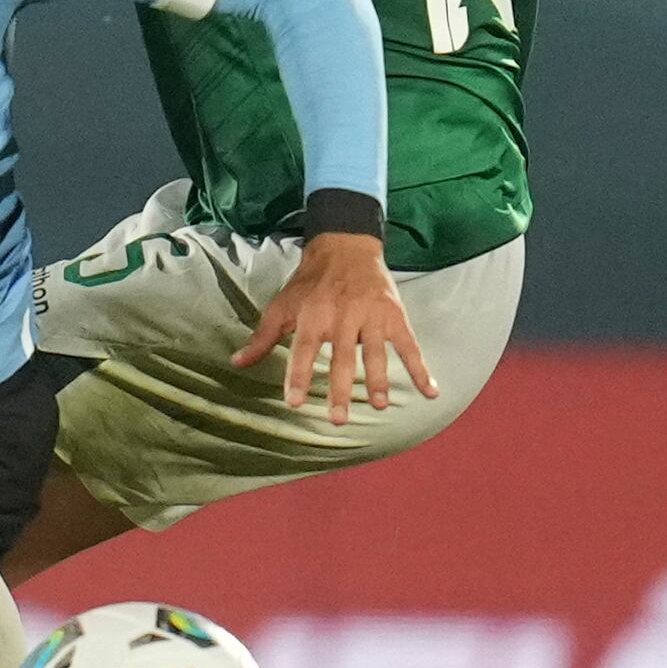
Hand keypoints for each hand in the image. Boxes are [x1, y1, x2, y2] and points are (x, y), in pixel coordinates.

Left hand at [232, 230, 439, 423]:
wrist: (346, 247)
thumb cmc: (309, 283)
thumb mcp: (282, 306)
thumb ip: (263, 337)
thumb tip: (237, 362)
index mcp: (313, 316)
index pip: (304, 350)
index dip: (299, 376)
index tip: (295, 402)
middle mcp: (342, 316)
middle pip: (342, 358)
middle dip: (341, 390)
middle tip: (338, 420)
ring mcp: (371, 316)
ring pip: (376, 353)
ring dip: (378, 380)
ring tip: (379, 406)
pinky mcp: (394, 315)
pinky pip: (410, 346)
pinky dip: (421, 369)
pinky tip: (429, 391)